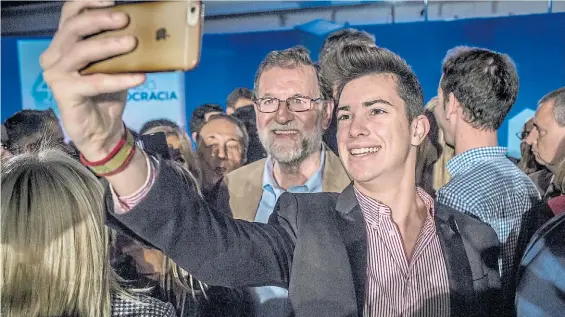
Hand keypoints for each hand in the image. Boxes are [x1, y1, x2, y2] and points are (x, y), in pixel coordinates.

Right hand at [41, 1, 145, 160]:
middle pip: (73, 28)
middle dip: (100, 20)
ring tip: (132, 43)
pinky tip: (139, 78)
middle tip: (124, 19)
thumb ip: (119, 47)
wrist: (101, 130)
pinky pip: (94, 82)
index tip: (111, 1)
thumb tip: (145, 30)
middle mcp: (54, 55)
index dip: (88, 3)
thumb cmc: (107, 94)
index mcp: (65, 43)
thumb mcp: (115, 65)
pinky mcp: (64, 91)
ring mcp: (56, 73)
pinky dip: (118, 79)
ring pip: (80, 51)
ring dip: (108, 45)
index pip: (70, 14)